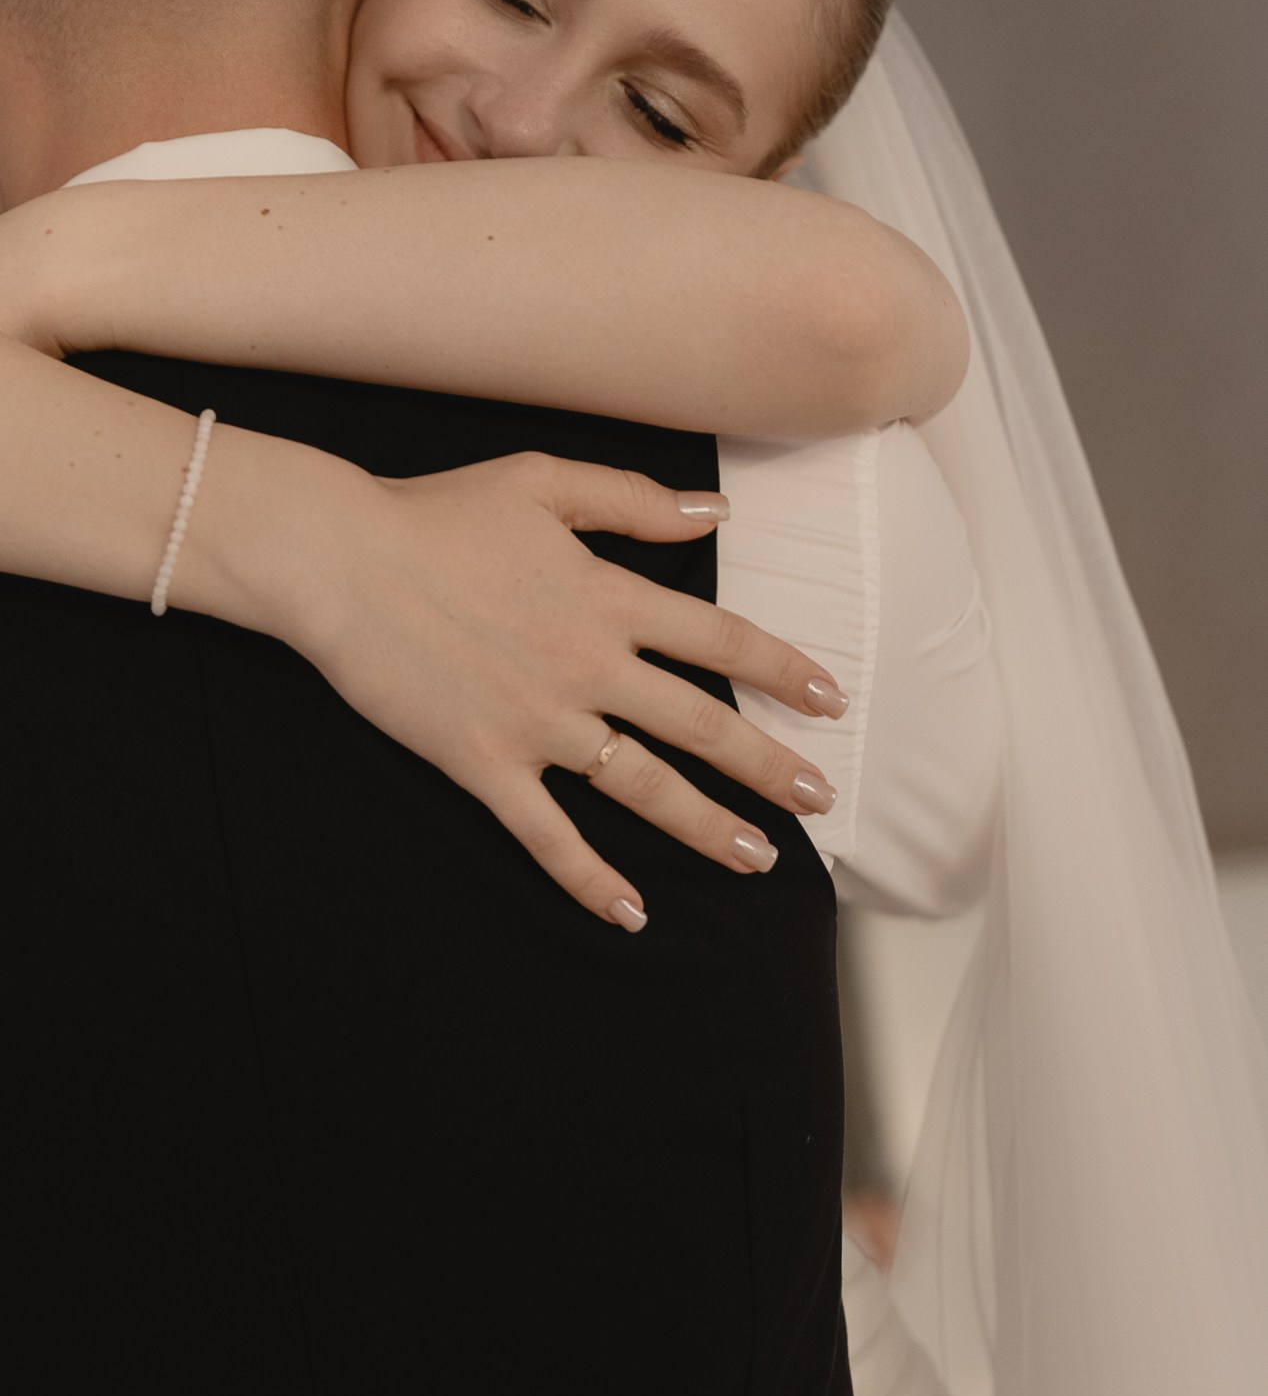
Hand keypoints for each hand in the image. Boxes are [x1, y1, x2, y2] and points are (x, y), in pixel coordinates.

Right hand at [288, 450, 847, 931]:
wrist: (340, 559)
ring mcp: (538, 721)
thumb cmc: (438, 514)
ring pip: (642, 786)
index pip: (720, 638)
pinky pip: (548, 835)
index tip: (829, 701)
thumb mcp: (545, 482)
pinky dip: (590, 879)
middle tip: (817, 799)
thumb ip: (636, 501)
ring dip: (705, 826)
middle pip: (700, 723)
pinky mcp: (484, 763)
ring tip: (755, 858)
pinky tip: (630, 913)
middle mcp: (587, 665)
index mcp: (607, 596)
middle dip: (768, 766)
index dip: (783, 670)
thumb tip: (718, 512)